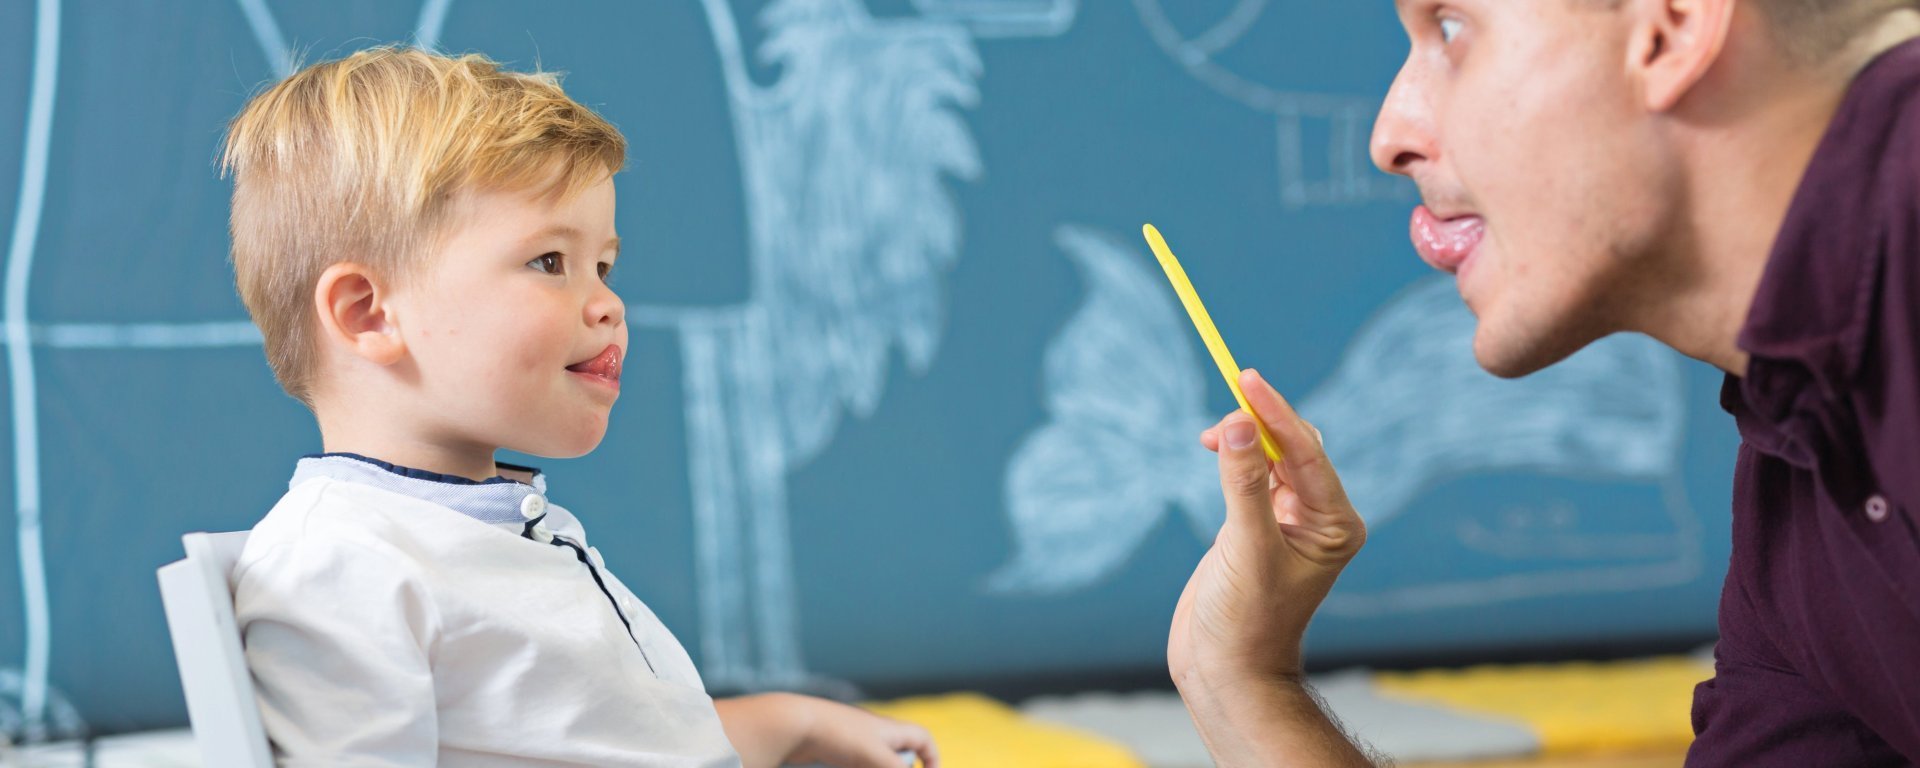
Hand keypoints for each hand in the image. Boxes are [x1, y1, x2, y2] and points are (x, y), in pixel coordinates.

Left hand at [786, 696, 937, 767]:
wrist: (795, 725)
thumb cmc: (838, 735)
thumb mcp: (875, 757)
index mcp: (890, 729)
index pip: (923, 739)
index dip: (932, 758)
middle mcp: (875, 732)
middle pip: (899, 755)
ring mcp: (854, 740)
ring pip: (875, 762)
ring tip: (859, 767)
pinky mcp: (836, 749)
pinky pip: (856, 763)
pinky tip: (846, 767)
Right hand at [1171, 369, 1365, 695]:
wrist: (1226, 670)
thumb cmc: (1245, 619)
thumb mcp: (1245, 547)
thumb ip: (1242, 483)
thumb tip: (1235, 422)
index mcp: (1335, 524)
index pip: (1307, 451)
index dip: (1275, 412)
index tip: (1246, 379)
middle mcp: (1319, 519)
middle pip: (1294, 446)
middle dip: (1262, 419)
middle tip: (1228, 392)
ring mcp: (1288, 522)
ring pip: (1271, 457)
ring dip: (1244, 437)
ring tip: (1211, 432)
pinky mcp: (1256, 526)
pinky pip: (1250, 474)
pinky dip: (1231, 456)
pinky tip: (1212, 448)